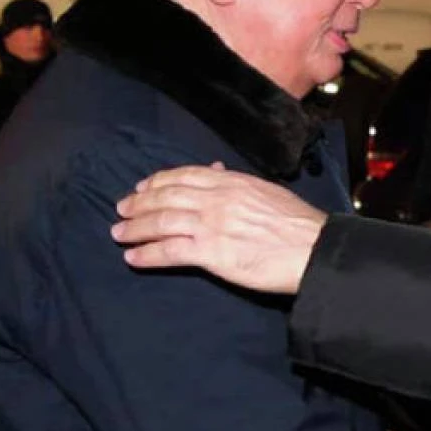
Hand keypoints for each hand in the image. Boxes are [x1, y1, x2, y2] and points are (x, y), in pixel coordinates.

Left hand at [111, 163, 327, 294]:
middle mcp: (217, 199)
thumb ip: (239, 184)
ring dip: (136, 227)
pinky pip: (169, 251)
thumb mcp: (267, 191)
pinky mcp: (210, 253)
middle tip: (121, 209)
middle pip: (167, 196)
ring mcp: (211, 225)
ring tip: (119, 233)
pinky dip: (147, 253)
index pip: (186, 176)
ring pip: (162, 221)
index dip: (159, 180)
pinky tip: (134, 257)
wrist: (312, 248)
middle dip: (140, 203)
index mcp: (232, 182)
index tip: (143, 186)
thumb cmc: (298, 223)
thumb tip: (218, 173)